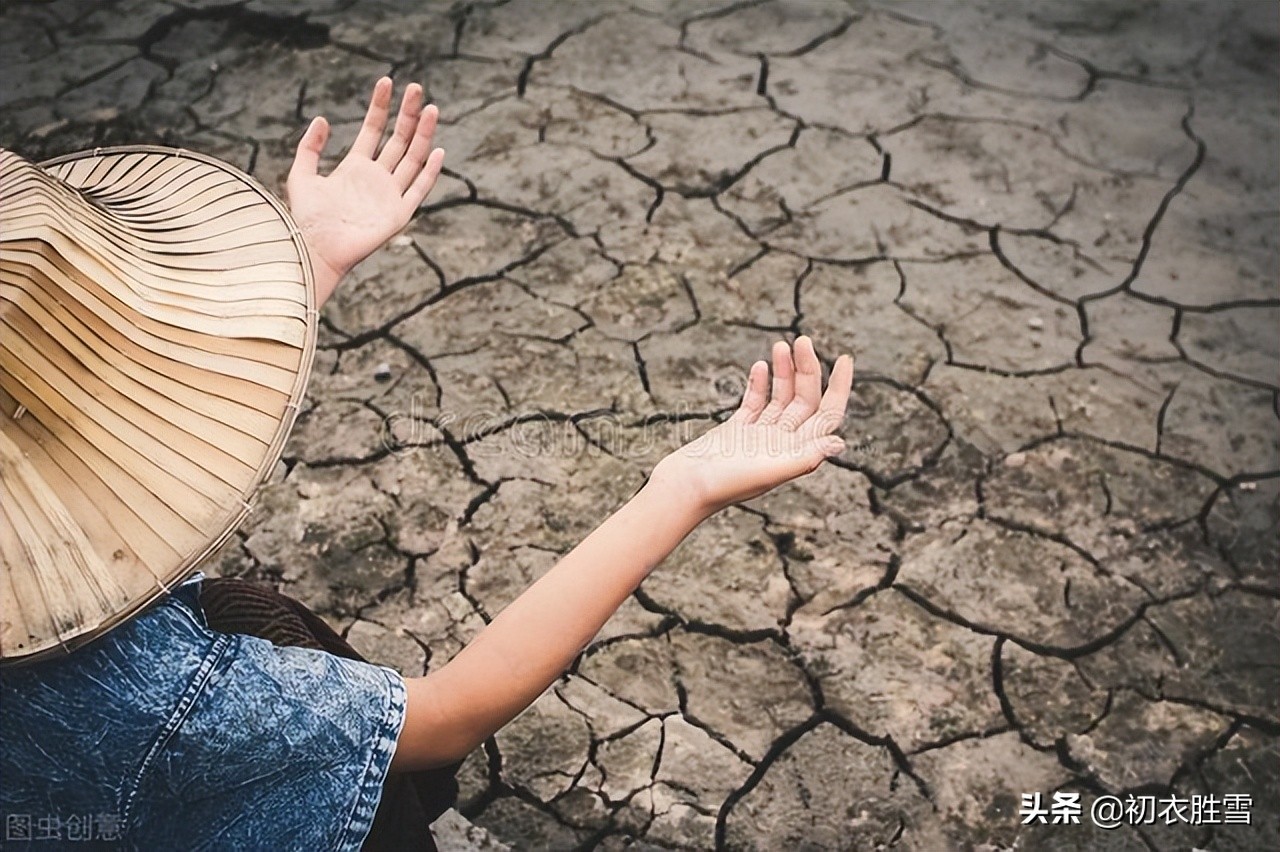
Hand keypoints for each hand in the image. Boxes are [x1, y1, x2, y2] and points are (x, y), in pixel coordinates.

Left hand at [286, 76, 444, 306]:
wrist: (315, 249)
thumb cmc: (305, 219)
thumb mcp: (301, 175)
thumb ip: (310, 148)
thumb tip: (323, 119)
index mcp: (355, 168)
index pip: (373, 130)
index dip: (380, 107)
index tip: (386, 82)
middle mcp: (376, 179)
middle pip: (398, 140)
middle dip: (407, 114)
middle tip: (415, 88)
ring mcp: (389, 196)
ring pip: (412, 159)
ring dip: (421, 134)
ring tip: (430, 109)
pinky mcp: (398, 214)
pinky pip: (418, 190)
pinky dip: (429, 172)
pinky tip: (436, 150)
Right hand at [652, 337, 853, 518]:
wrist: (684, 488)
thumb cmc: (725, 485)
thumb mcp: (769, 471)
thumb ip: (804, 458)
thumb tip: (839, 442)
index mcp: (795, 453)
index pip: (827, 415)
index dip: (839, 388)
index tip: (845, 359)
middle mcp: (782, 444)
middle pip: (805, 400)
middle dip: (807, 369)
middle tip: (803, 340)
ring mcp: (760, 436)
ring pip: (781, 397)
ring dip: (784, 371)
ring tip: (781, 345)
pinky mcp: (737, 430)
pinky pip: (755, 402)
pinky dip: (759, 384)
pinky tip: (761, 366)